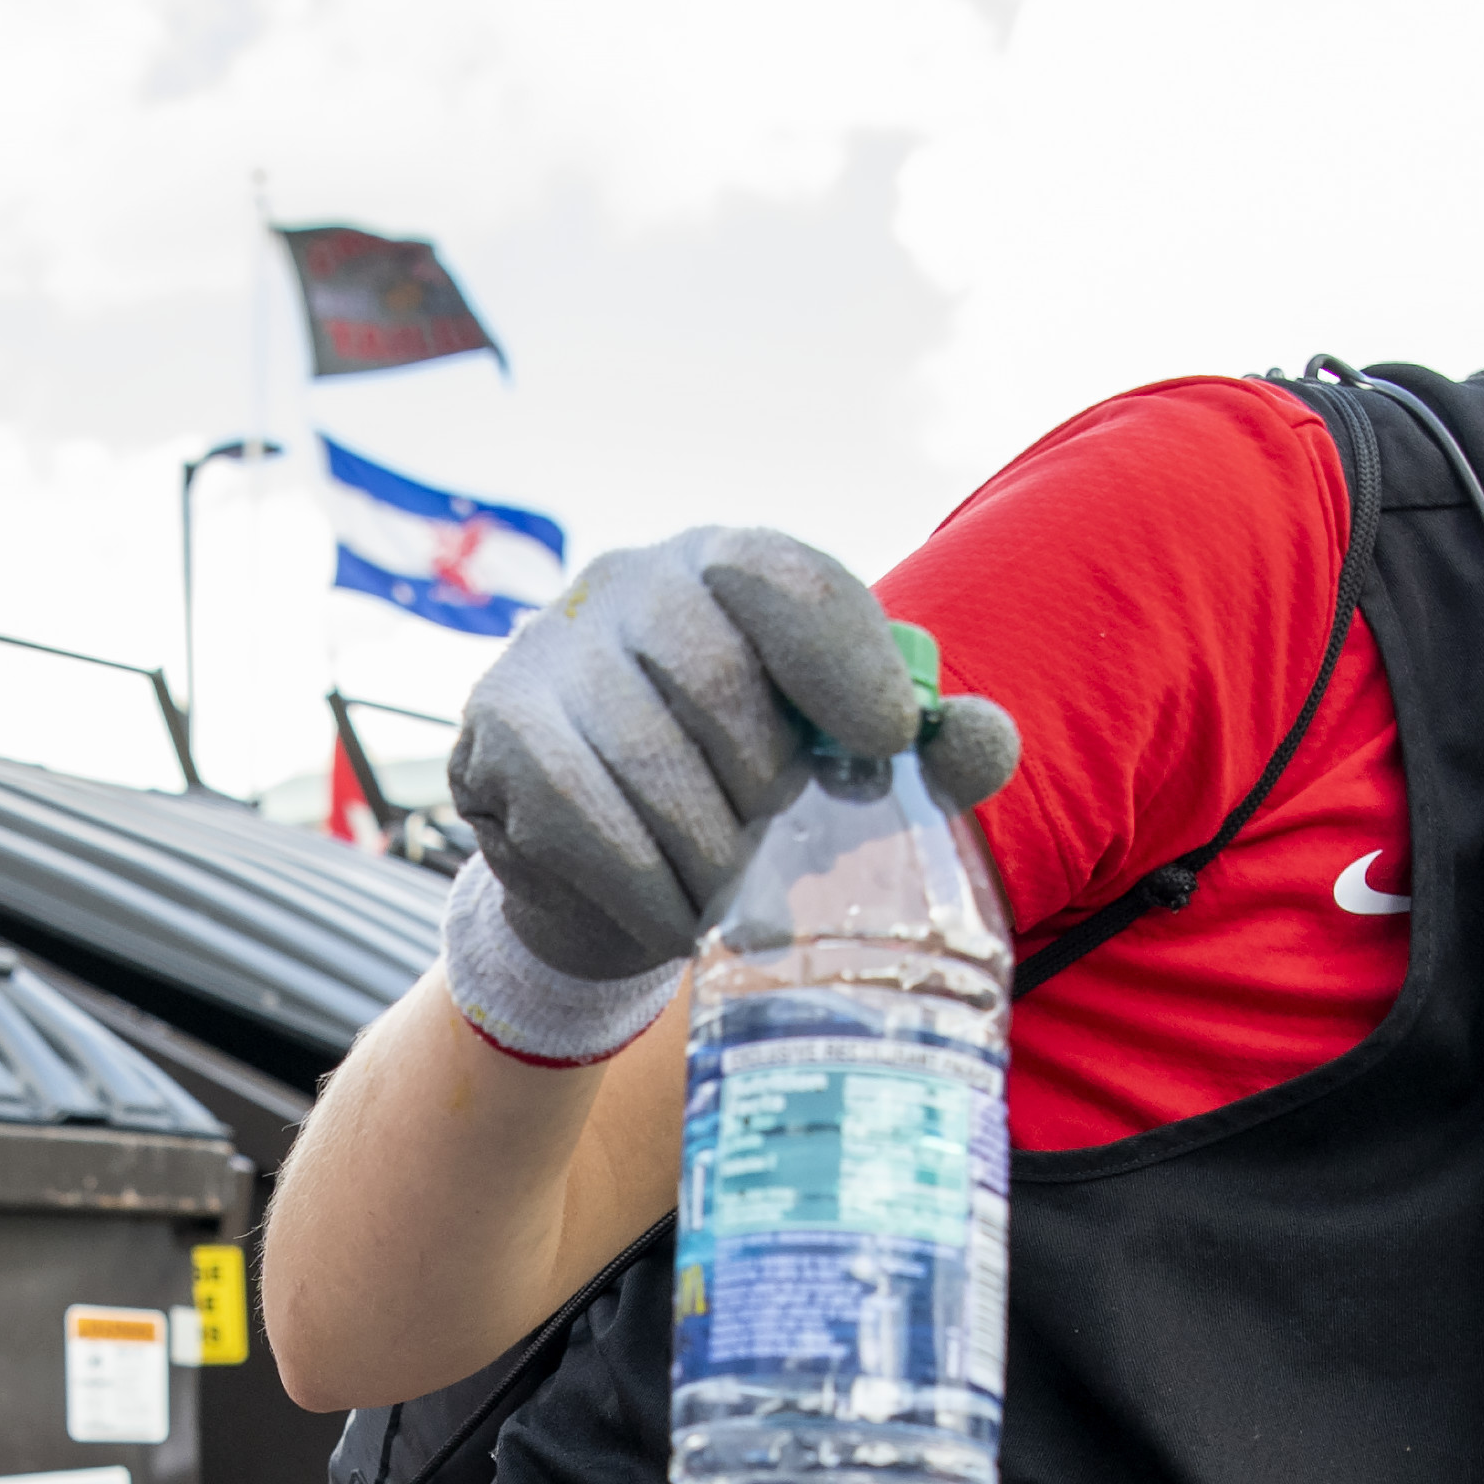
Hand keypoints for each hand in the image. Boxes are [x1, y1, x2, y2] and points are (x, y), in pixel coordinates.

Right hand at [444, 526, 1022, 986]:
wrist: (603, 872)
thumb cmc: (742, 797)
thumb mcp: (843, 770)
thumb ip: (928, 752)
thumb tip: (986, 741)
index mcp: (726, 565)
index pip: (787, 581)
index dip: (844, 662)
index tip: (883, 741)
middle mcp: (631, 582)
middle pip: (719, 684)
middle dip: (764, 792)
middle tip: (776, 849)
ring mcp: (552, 647)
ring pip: (650, 760)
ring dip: (708, 856)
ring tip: (726, 897)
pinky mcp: (497, 726)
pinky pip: (583, 815)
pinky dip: (645, 886)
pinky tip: (674, 918)